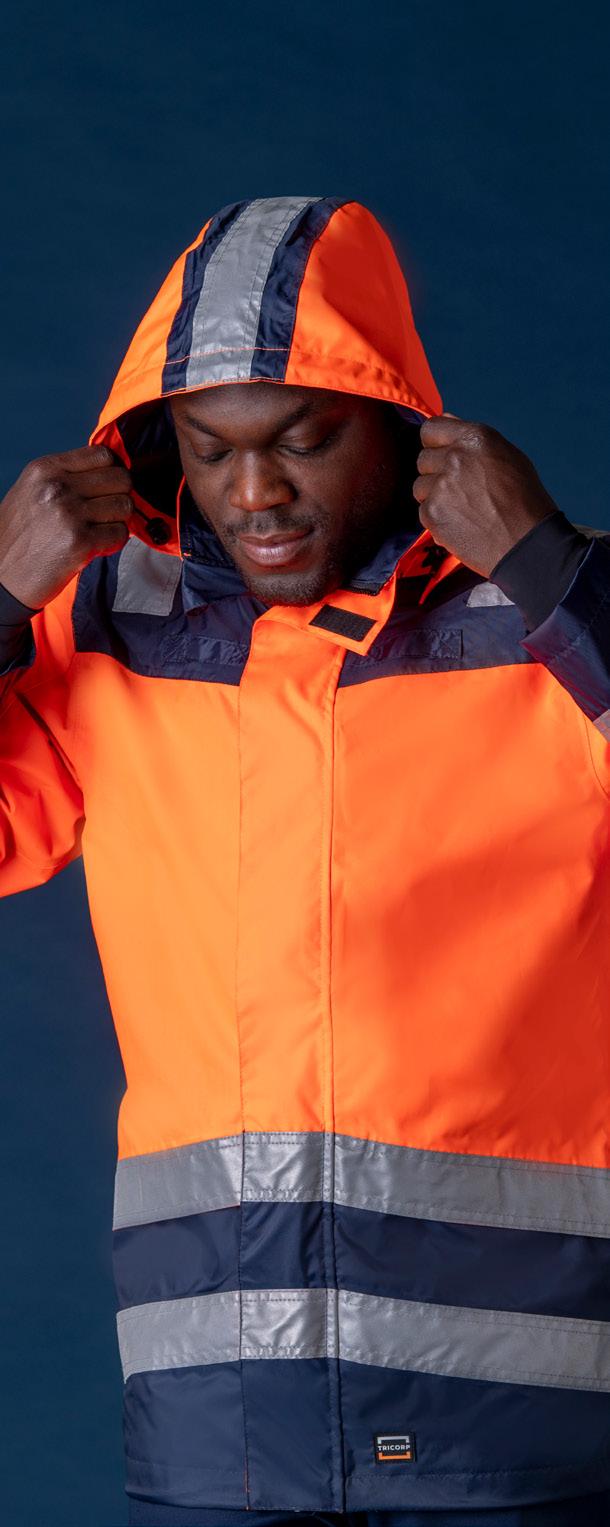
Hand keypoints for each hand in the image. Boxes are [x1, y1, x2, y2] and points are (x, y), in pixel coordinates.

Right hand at [0, 445, 133, 607]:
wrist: (1, 578)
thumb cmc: (19, 537)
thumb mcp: (31, 492)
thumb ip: (65, 477)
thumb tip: (109, 470)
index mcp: (44, 469)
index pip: (102, 455)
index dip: (112, 472)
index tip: (106, 489)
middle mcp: (57, 487)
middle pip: (120, 478)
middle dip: (120, 496)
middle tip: (106, 513)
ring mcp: (70, 514)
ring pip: (125, 506)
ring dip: (118, 521)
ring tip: (98, 531)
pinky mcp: (81, 543)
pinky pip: (120, 533)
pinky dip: (114, 542)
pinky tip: (96, 547)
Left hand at [413, 414, 559, 577]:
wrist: (526, 544)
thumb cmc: (524, 501)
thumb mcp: (508, 457)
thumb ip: (471, 439)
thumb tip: (445, 417)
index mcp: (475, 438)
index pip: (431, 429)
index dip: (437, 444)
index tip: (446, 458)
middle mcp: (455, 457)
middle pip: (423, 459)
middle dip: (436, 473)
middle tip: (462, 491)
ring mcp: (441, 485)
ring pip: (420, 486)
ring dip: (435, 497)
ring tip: (463, 509)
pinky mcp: (432, 513)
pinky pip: (423, 510)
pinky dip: (437, 519)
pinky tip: (461, 524)